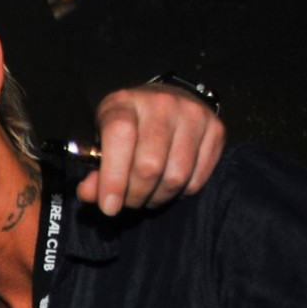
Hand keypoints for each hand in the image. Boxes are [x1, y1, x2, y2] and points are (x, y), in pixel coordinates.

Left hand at [79, 84, 225, 215]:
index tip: (109, 206)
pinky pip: (198, 178)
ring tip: (147, 196)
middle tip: (128, 202)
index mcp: (125, 103)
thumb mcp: (102, 140)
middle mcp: (162, 104)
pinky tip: (168, 186)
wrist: (167, 101)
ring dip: (158, 198)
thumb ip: (95, 169)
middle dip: (135, 195)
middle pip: (150, 165)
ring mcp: (193, 114)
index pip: (120, 137)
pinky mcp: (216, 129)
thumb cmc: (129, 126)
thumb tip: (90, 194)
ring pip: (176, 176)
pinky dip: (181, 193)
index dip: (113, 178)